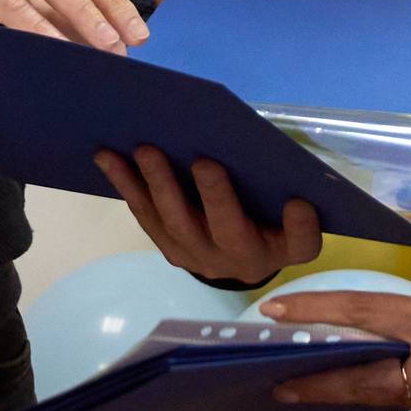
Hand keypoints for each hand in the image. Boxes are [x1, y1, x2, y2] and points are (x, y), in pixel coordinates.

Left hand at [94, 144, 321, 286]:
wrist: (240, 258)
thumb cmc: (270, 219)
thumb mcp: (289, 212)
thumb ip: (288, 193)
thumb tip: (272, 157)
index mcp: (279, 249)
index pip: (299, 244)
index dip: (300, 226)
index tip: (298, 202)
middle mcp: (239, 262)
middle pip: (226, 231)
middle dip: (214, 195)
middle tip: (202, 159)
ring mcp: (200, 259)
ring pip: (174, 223)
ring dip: (155, 184)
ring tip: (142, 148)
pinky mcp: (171, 250)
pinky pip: (147, 217)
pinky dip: (128, 186)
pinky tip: (110, 158)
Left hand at [260, 278, 410, 410]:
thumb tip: (389, 325)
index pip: (364, 317)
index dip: (317, 313)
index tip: (275, 313)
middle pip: (363, 380)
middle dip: (317, 382)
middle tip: (276, 380)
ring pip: (391, 395)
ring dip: (356, 388)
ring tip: (317, 379)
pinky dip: (399, 391)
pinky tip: (381, 382)